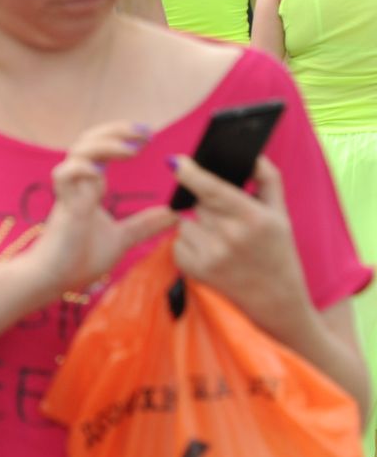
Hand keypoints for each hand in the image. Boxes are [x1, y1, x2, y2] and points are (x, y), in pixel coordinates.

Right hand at [21, 122, 176, 300]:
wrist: (52, 279)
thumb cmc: (78, 260)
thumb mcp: (121, 239)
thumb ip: (143, 225)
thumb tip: (173, 215)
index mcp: (89, 188)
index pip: (101, 149)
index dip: (122, 136)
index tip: (148, 136)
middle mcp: (78, 185)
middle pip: (89, 141)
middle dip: (116, 130)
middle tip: (146, 132)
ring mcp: (69, 194)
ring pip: (79, 152)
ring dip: (105, 144)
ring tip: (132, 148)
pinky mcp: (64, 207)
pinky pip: (64, 175)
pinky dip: (80, 168)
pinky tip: (99, 171)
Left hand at [171, 154, 312, 341]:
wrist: (274, 301)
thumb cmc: (278, 252)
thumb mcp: (281, 214)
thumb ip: (268, 180)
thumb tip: (250, 155)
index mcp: (254, 218)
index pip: (213, 190)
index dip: (191, 173)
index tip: (175, 161)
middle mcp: (231, 237)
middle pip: (198, 204)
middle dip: (207, 206)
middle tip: (227, 220)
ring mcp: (210, 255)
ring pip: (186, 222)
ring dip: (198, 226)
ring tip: (223, 240)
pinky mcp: (194, 270)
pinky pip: (178, 242)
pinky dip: (190, 244)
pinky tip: (212, 254)